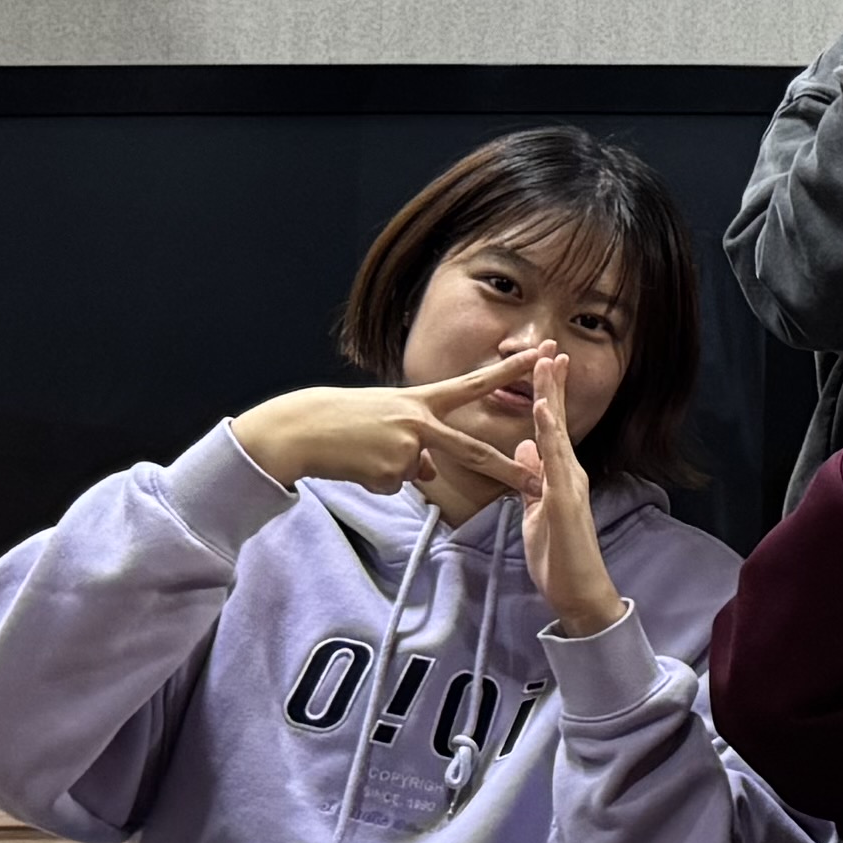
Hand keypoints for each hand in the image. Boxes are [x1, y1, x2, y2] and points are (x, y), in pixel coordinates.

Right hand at [236, 357, 534, 515]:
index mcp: (420, 400)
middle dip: (505, 468)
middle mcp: (420, 421)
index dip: (510, 371)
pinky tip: (355, 464)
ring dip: (391, 471)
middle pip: (471, 450)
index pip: (474, 384)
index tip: (542, 356)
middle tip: (535, 480)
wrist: (300, 428)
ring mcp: (407, 447)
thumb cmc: (342, 420)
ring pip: (417, 474)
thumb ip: (417, 442)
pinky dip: (375, 481)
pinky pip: (393, 487)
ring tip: (361, 452)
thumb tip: (431, 470)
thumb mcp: (386, 420)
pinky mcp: (392, 473)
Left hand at [500, 354, 626, 636]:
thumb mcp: (536, 512)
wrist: (580, 593)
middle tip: (550, 347)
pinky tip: (542, 414)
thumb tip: (524, 450)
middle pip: (558, 421)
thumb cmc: (558, 557)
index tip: (542, 362)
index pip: (552, 428)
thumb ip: (531, 481)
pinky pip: (556, 463)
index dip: (547, 395)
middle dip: (553, 384)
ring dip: (552, 398)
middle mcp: (570, 473)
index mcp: (560, 475)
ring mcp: (570, 484)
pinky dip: (549, 435)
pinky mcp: (567, 500)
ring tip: (546, 366)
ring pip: (559, 433)